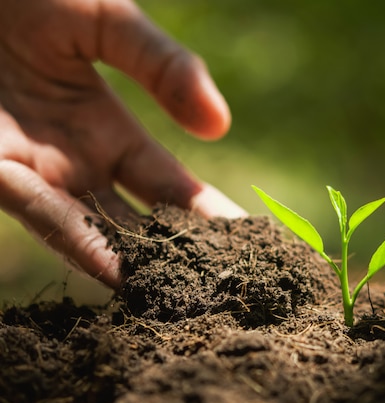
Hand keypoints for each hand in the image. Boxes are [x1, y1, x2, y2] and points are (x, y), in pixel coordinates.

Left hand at [0, 0, 245, 288]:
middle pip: (139, 223)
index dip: (212, 215)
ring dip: (136, 265)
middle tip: (230, 284)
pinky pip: (41, 212)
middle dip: (182, 254)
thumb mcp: (111, 22)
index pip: (172, 189)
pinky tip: (118, 270)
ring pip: (93, 233)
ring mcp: (34, 174)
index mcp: (109, 133)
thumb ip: (165, 66)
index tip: (253, 241)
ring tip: (181, 296)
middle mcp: (76, 166)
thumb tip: (220, 126)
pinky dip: (79, 241)